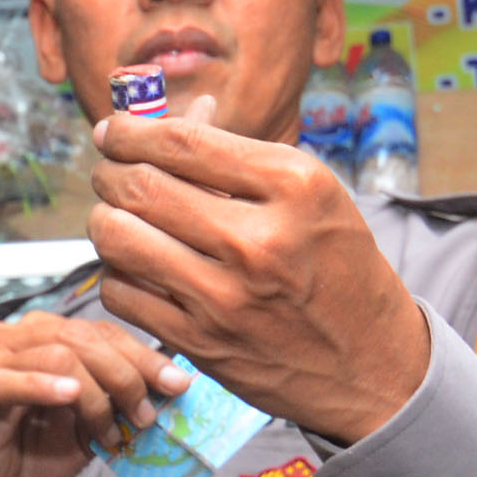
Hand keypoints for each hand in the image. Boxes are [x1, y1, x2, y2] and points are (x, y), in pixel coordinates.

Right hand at [0, 311, 188, 476]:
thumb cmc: (40, 443)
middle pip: (86, 338)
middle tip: (145, 414)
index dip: (144, 357)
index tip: (178, 384)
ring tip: (110, 431)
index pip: (105, 332)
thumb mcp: (94, 418)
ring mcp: (0, 357)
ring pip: (59, 355)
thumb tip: (171, 387)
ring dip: (94, 397)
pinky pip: (13, 381)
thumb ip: (121, 398)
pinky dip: (44, 386)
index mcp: (53, 332)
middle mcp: (25, 334)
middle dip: (126, 375)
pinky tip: (70, 395)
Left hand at [88, 96, 431, 446]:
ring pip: (119, 238)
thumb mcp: (313, 196)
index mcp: (295, 186)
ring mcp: (226, 297)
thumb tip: (177, 113)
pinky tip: (134, 266)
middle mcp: (259, 239)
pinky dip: (116, 273)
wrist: (372, 363)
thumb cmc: (338, 268)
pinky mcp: (201, 342)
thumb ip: (242, 157)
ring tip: (116, 216)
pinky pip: (123, 294)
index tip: (113, 131)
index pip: (183, 142)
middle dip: (109, 172)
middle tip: (109, 172)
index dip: (130, 131)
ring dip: (104, 220)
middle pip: (140, 187)